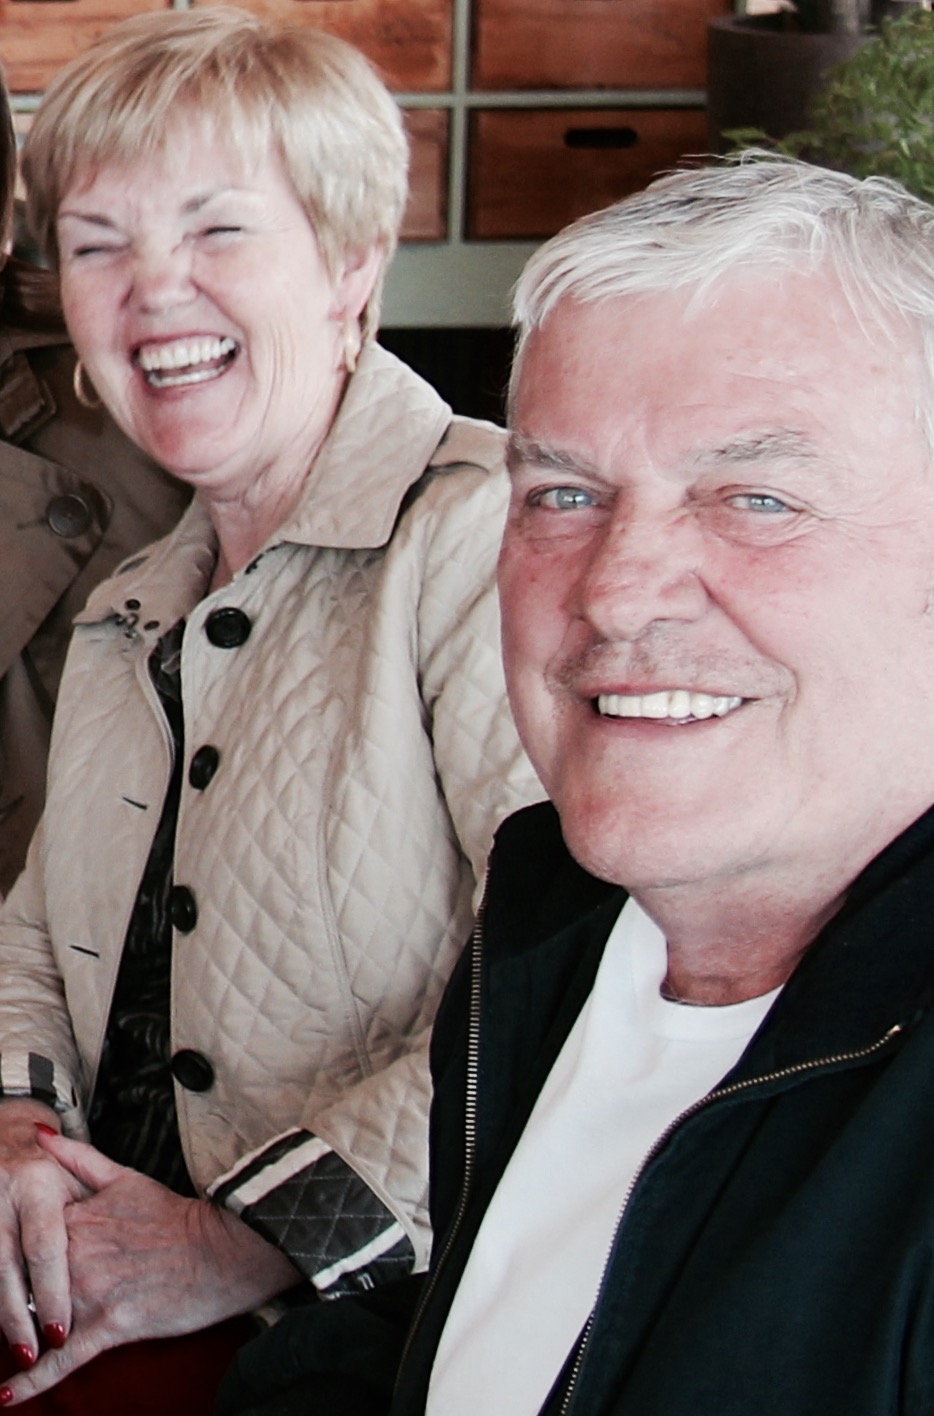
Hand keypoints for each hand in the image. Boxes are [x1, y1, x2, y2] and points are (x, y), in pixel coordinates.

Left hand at [0, 1132, 299, 1404]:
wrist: (222, 1249)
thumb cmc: (176, 1216)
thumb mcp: (125, 1178)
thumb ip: (78, 1158)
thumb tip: (42, 1135)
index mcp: (76, 1219)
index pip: (21, 1239)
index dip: (8, 1251)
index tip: (1, 1255)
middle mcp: (76, 1256)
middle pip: (20, 1281)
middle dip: (8, 1294)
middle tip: (0, 1301)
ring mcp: (90, 1294)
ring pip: (34, 1318)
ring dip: (16, 1331)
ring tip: (4, 1334)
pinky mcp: (109, 1327)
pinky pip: (62, 1360)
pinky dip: (32, 1381)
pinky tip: (6, 1395)